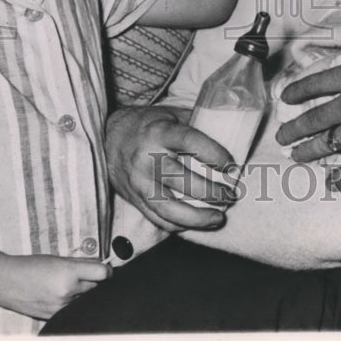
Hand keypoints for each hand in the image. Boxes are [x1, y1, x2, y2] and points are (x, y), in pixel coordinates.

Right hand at [0, 253, 110, 320]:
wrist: (7, 283)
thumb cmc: (32, 266)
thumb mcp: (59, 259)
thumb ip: (81, 264)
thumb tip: (102, 266)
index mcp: (69, 273)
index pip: (102, 274)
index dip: (107, 271)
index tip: (105, 270)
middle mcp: (67, 292)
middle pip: (95, 288)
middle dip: (94, 282)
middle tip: (86, 276)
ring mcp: (61, 307)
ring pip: (84, 300)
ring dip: (82, 294)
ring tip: (67, 285)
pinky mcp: (54, 317)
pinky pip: (72, 310)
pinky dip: (72, 304)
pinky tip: (61, 296)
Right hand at [105, 106, 237, 231]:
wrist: (108, 137)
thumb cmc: (147, 124)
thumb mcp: (171, 115)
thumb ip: (196, 124)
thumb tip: (230, 134)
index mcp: (159, 132)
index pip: (190, 142)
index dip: (214, 154)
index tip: (232, 165)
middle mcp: (147, 158)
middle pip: (183, 180)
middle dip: (212, 192)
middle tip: (231, 195)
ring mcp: (139, 182)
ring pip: (170, 208)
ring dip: (198, 218)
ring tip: (219, 218)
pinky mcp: (134, 199)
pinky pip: (158, 219)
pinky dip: (180, 225)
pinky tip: (196, 223)